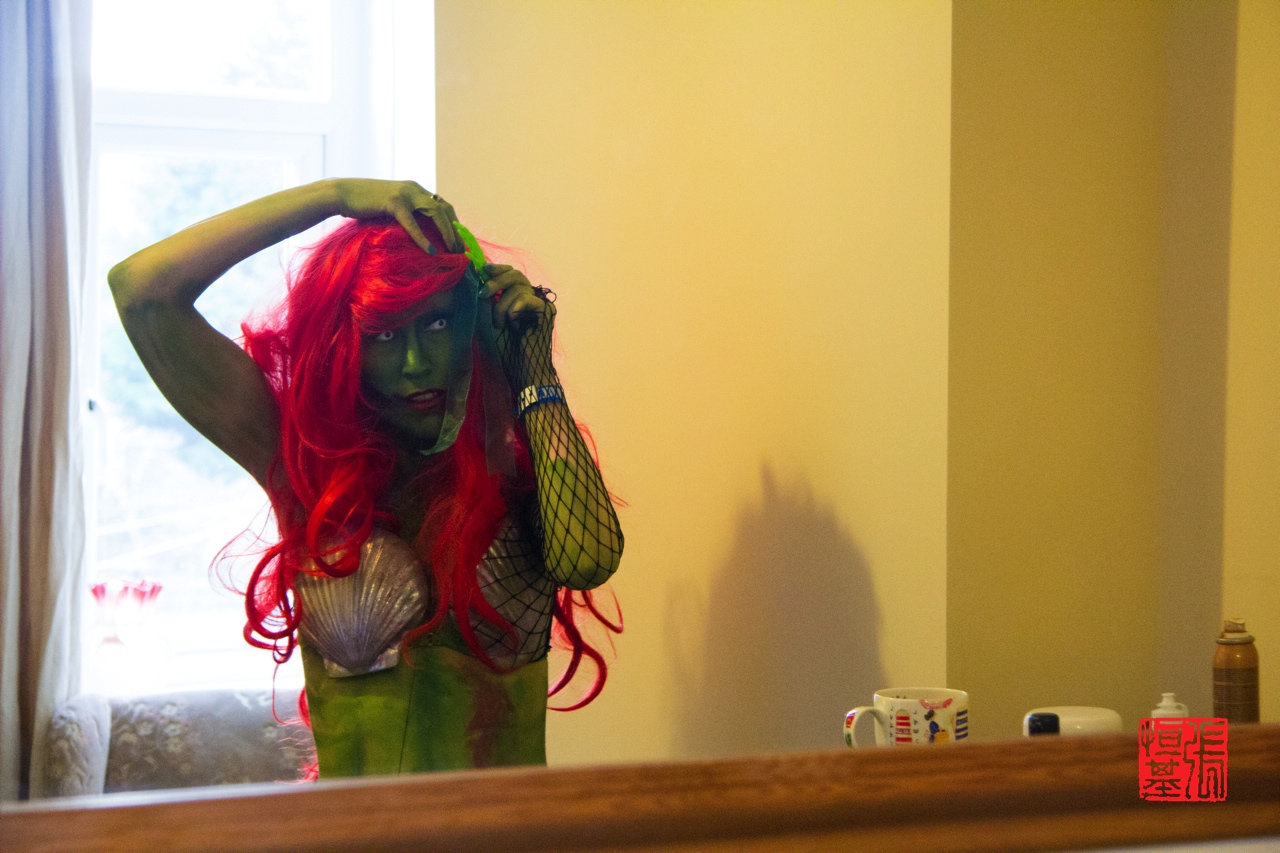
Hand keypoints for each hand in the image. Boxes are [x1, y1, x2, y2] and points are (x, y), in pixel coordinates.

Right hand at [332, 178, 461, 252]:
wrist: (341, 194)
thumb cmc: (363, 204)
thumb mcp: (390, 207)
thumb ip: (406, 214)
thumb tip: (420, 232)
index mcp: (415, 189)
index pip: (442, 204)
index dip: (453, 222)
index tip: (459, 239)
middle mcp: (414, 188)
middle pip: (444, 208)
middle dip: (455, 229)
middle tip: (461, 248)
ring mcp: (405, 194)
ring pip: (435, 212)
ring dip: (447, 232)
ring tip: (452, 250)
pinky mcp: (394, 202)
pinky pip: (413, 223)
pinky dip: (423, 238)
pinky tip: (430, 251)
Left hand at [478, 264, 557, 384]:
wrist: (521, 370)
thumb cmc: (505, 350)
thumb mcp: (488, 320)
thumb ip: (485, 301)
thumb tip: (477, 277)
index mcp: (518, 299)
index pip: (511, 274)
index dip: (498, 269)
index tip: (483, 271)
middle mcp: (531, 299)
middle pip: (516, 275)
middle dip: (496, 282)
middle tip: (483, 294)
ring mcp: (540, 304)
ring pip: (519, 287)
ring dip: (503, 305)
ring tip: (500, 324)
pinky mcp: (547, 311)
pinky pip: (528, 298)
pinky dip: (515, 307)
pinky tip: (513, 323)